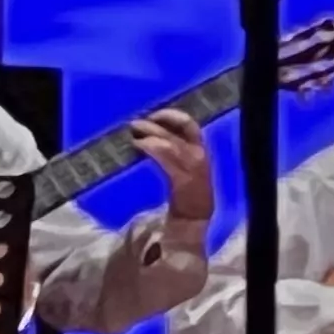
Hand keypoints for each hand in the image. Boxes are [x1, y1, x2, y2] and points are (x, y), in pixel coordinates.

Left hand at [132, 110, 213, 226]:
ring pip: (172, 142)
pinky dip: (151, 148)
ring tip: (133, 134)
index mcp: (200, 150)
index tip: (153, 115)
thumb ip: (172, 151)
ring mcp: (193, 167)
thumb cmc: (185, 192)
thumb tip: (150, 134)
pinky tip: (138, 147)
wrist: (194, 218)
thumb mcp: (183, 167)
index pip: (189, 125)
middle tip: (135, 123)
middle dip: (158, 122)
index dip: (171, 116)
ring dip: (151, 135)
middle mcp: (200, 155)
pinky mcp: (183, 180)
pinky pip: (166, 158)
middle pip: (180, 129)